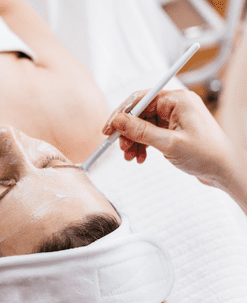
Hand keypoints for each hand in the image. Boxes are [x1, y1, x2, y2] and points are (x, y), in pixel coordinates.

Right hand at [102, 89, 234, 187]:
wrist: (226, 170)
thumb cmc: (206, 154)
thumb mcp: (169, 143)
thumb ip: (141, 131)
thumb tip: (118, 121)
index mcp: (178, 100)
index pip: (140, 100)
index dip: (121, 114)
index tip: (108, 129)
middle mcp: (176, 105)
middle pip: (140, 113)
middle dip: (127, 132)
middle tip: (121, 148)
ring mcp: (175, 118)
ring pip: (143, 125)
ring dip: (133, 141)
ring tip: (130, 157)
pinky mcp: (174, 130)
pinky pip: (150, 134)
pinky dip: (143, 145)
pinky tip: (140, 158)